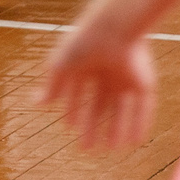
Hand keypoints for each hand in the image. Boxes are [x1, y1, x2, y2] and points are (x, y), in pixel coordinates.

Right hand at [38, 12, 157, 149]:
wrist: (114, 30)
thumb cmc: (84, 43)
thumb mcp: (61, 65)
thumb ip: (51, 84)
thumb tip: (36, 104)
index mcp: (87, 65)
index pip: (79, 92)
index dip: (74, 109)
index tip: (69, 126)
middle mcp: (107, 73)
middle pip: (100, 104)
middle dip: (92, 125)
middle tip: (86, 147)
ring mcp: (126, 77)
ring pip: (122, 108)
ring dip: (117, 128)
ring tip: (111, 149)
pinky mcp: (143, 81)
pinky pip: (143, 107)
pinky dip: (139, 123)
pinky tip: (133, 141)